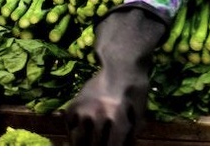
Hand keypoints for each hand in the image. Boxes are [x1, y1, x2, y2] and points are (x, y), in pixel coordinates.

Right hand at [63, 5, 165, 144]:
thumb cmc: (134, 89)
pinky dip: (72, 132)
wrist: (121, 65)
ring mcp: (85, 109)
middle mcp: (100, 114)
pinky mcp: (75, 103)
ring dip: (82, 144)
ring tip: (87, 143)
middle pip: (94, 145)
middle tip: (98, 145)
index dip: (111, 150)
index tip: (109, 150)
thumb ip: (132, 133)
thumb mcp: (139, 111)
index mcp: (118, 118)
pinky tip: (79, 134)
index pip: (112, 146)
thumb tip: (125, 147)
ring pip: (79, 139)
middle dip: (97, 148)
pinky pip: (69, 125)